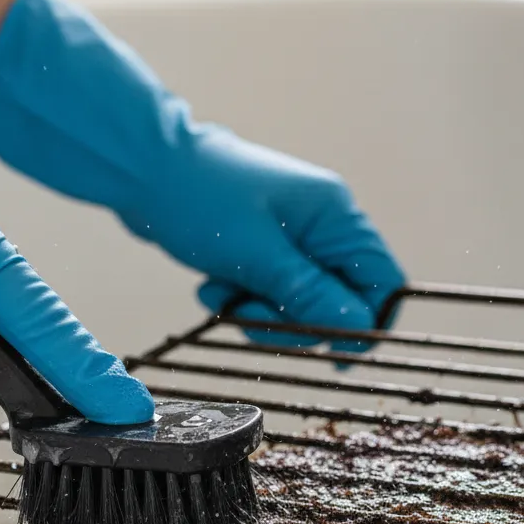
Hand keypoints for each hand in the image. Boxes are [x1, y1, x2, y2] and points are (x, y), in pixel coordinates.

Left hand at [123, 129, 404, 353]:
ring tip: (224, 296)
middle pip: (337, 300)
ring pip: (298, 303)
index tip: (336, 355)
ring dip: (261, 313)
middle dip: (295, 321)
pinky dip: (240, 299)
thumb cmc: (197, 198)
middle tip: (253, 318)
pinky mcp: (261, 248)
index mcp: (333, 215)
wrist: (143, 168)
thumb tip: (356, 325)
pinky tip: (212, 285)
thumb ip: (309, 294)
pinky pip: (266, 292)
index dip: (365, 323)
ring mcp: (290, 236)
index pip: (381, 280)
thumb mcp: (257, 257)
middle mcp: (319, 224)